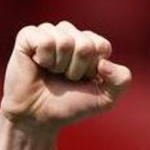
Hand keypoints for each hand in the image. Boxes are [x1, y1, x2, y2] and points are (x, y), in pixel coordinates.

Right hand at [0, 21, 132, 130]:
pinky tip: (38, 64)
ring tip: (52, 72)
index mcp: (89, 44)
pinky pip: (45, 40)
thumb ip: (122, 80)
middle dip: (77, 69)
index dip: (94, 69)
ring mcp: (48, 32)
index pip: (101, 45)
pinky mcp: (28, 36)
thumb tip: (104, 62)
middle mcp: (70, 34)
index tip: (84, 79)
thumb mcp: (106, 98)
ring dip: (60, 66)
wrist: (39, 117)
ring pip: (65, 41)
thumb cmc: (72, 105)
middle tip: (65, 78)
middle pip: (85, 44)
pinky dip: (44, 59)